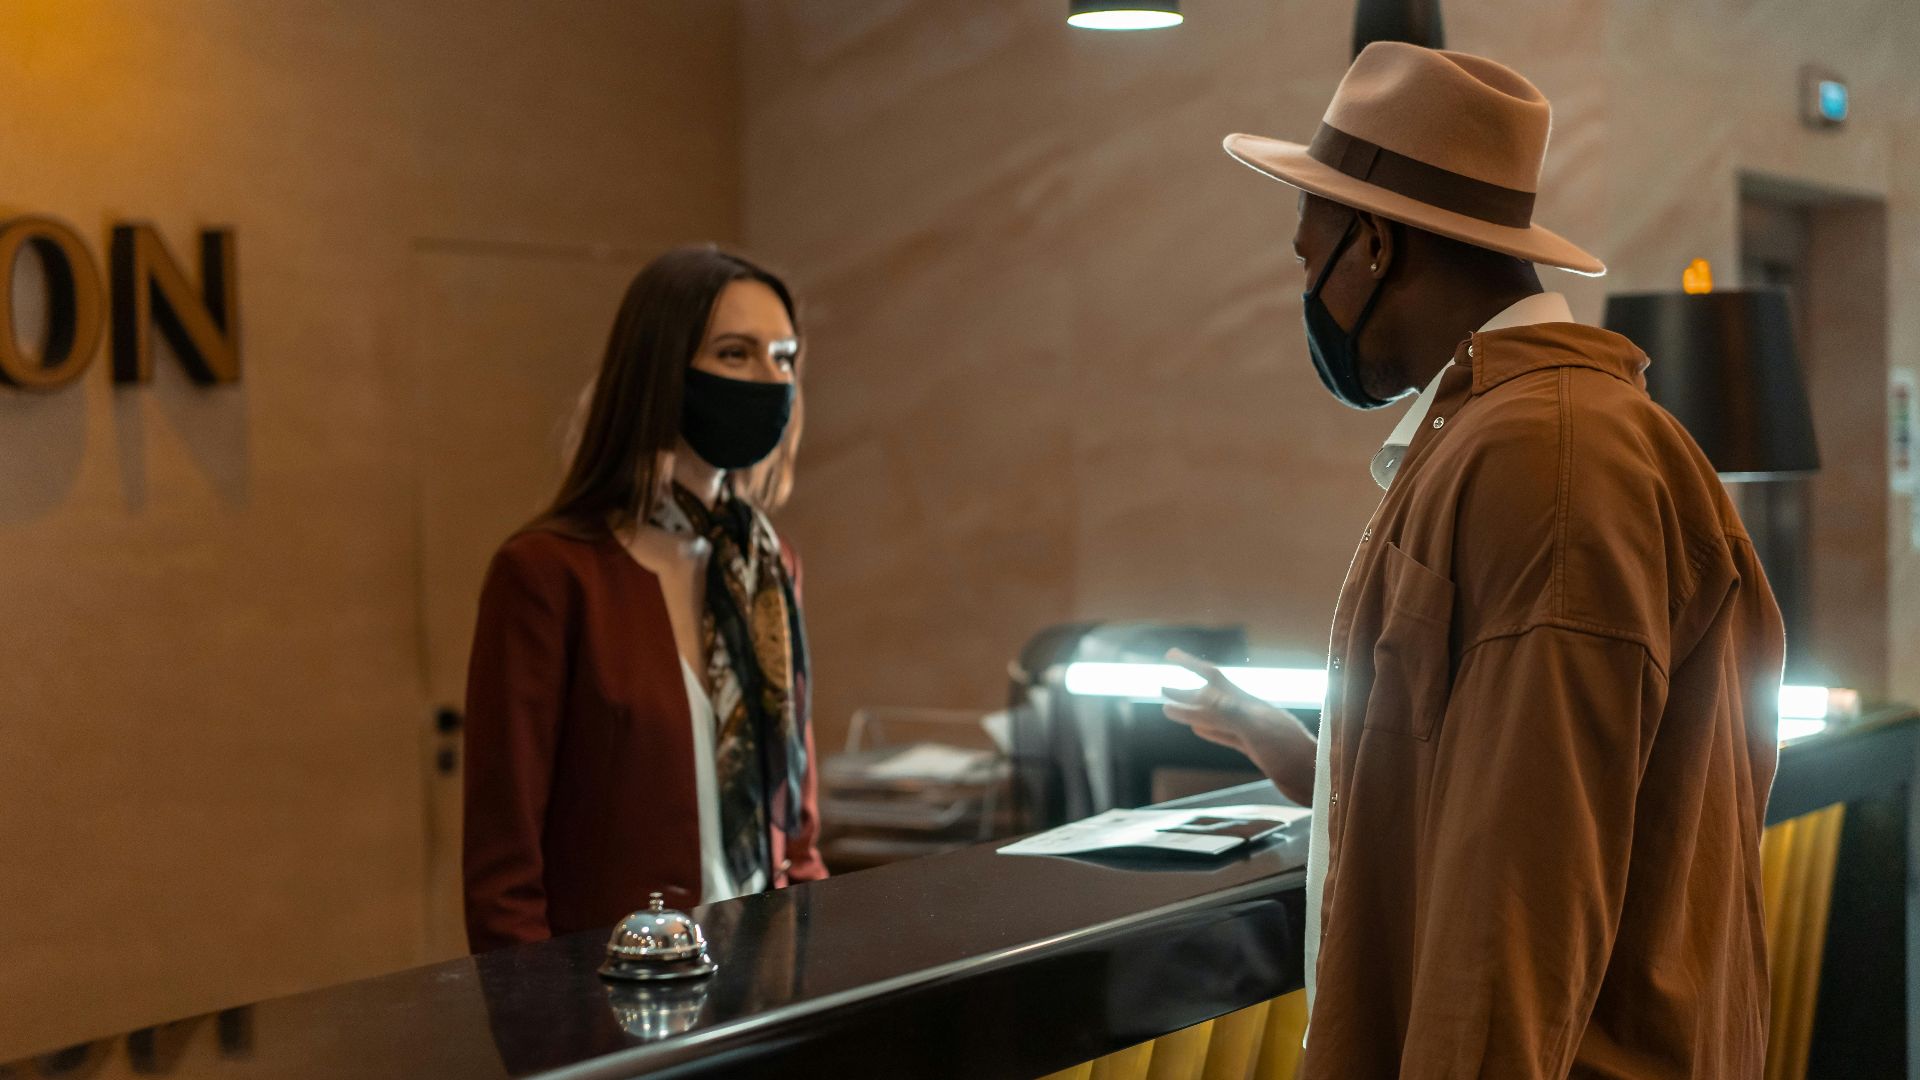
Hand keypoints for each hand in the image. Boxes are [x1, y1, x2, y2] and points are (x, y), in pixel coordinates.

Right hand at [1161, 648, 1315, 804]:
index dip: (1191, 664)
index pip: (1213, 677)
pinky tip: (1199, 731)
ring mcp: (1252, 731)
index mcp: (1248, 704)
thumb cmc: (1292, 754)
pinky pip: (1225, 736)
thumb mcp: (1259, 732)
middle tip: (1161, 687)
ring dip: (1192, 711)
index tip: (1169, 655)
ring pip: (1214, 717)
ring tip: (1170, 709)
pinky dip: (1208, 731)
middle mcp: (1248, 713)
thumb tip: (1202, 693)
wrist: (1318, 780)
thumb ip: (1231, 712)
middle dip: (1185, 691)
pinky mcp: (1255, 750)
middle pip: (1210, 697)